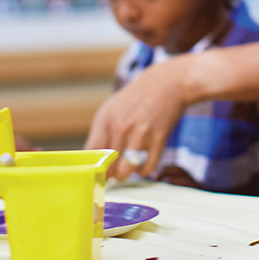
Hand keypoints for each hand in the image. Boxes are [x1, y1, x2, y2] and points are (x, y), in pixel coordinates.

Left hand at [84, 54, 193, 179]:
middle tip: (113, 174)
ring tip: (127, 171)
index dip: (92, 166)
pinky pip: (148, 167)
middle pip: (108, 165)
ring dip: (126, 175)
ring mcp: (141, 133)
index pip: (91, 152)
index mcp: (106, 119)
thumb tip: (93, 158)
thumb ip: (102, 132)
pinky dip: (143, 172)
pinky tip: (142, 167)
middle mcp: (121, 126)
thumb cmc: (137, 98)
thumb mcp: (113, 109)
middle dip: (110, 174)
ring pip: (127, 170)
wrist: (167, 83)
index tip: (95, 172)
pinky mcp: (159, 138)